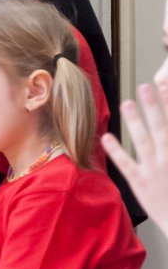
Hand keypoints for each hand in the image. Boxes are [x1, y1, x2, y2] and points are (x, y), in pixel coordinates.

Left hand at [101, 74, 167, 232]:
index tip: (165, 85)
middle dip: (154, 106)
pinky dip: (116, 151)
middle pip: (162, 127)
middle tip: (145, 86)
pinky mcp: (140, 183)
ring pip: (144, 142)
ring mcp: (155, 170)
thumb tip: (163, 127)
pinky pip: (126, 165)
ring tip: (126, 103)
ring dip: (135, 121)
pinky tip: (106, 137)